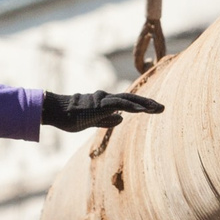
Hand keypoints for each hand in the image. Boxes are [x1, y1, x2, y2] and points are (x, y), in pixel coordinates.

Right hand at [42, 90, 164, 131]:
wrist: (57, 111)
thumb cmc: (70, 116)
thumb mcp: (92, 121)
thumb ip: (106, 120)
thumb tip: (121, 119)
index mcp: (105, 103)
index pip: (127, 103)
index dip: (141, 105)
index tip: (154, 109)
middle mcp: (107, 98)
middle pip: (131, 99)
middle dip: (148, 103)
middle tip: (162, 108)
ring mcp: (104, 100)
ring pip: (128, 100)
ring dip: (144, 104)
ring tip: (158, 108)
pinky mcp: (101, 105)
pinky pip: (119, 104)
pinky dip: (132, 106)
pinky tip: (142, 109)